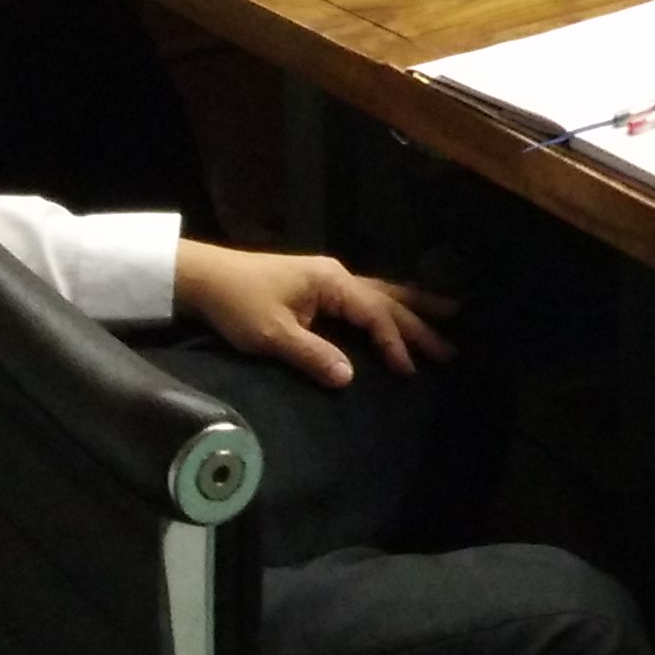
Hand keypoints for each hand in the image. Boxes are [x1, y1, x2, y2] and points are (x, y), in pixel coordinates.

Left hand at [175, 242, 454, 390]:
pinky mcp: (316, 286)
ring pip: (381, 293)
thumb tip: (350, 378)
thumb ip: (312, 355)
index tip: (409, 371)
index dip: (394, 343)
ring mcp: (328, 279)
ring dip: (412, 306)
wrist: (203, 277)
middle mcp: (337, 276)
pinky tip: (396, 308)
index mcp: (331, 283)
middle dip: (420, 324)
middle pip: (387, 301)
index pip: (373, 315)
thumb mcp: (271, 335)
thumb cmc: (236, 304)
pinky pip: (365, 295)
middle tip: (451, 347)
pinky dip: (387, 304)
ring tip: (447, 312)